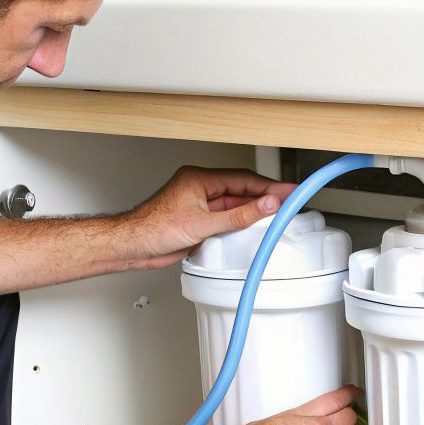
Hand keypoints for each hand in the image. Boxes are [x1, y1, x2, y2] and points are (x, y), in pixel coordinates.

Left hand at [119, 166, 298, 268]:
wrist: (134, 245)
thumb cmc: (154, 228)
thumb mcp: (204, 223)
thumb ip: (239, 215)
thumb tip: (265, 204)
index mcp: (200, 179)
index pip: (243, 179)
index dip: (269, 186)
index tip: (288, 191)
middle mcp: (200, 188)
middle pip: (241, 190)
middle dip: (265, 196)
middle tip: (289, 202)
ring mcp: (199, 204)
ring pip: (234, 203)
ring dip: (253, 210)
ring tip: (276, 215)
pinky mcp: (198, 219)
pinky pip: (225, 217)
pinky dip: (240, 221)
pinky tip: (251, 227)